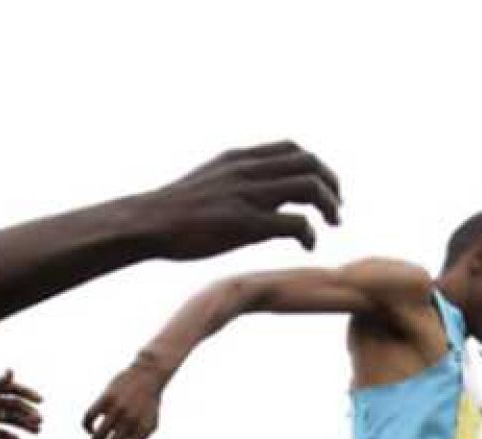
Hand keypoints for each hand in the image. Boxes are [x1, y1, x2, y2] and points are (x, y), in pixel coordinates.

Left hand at [0, 371, 42, 438]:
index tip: (40, 401)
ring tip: (35, 431)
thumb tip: (11, 371)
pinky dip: (10, 438)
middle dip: (28, 413)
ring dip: (24, 425)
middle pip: (15, 407)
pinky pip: (1, 435)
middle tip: (39, 420)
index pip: (14, 390)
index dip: (28, 394)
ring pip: (11, 421)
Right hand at [84, 357, 166, 438]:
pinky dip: (87, 427)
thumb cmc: (148, 404)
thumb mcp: (150, 424)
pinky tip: (90, 429)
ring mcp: (117, 409)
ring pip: (97, 437)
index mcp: (142, 430)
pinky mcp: (105, 398)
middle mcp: (130, 421)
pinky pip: (89, 418)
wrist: (148, 375)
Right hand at [138, 141, 341, 260]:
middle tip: (336, 210)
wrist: (145, 223)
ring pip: (309, 186)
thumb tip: (263, 201)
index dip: (316, 167)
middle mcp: (247, 170)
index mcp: (238, 158)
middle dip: (331, 185)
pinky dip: (309, 233)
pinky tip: (307, 246)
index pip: (293, 149)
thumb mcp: (209, 181)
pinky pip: (294, 223)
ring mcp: (247, 195)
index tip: (322, 189)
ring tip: (331, 225)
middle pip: (310, 162)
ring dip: (329, 205)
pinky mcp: (245, 224)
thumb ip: (239, 183)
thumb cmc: (173, 211)